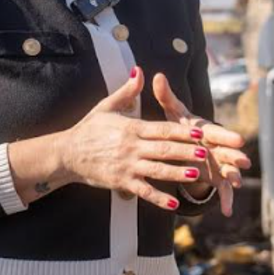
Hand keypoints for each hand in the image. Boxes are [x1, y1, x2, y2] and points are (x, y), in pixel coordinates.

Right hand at [57, 67, 210, 210]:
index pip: (162, 129)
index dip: (182, 131)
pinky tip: (173, 204)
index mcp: (131, 128)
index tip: (200, 132)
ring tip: (196, 174)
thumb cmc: (88, 129)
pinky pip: (143, 191)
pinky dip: (158, 199)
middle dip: (186, 151)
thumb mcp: (106, 106)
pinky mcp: (121, 182)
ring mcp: (126, 166)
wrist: (67, 153)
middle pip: (163, 150)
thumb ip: (127, 91)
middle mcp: (130, 147)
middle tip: (206, 153)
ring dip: (177, 173)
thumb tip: (140, 70)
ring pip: (157, 171)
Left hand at [151, 72, 250, 216]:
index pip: (216, 133)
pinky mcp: (217, 178)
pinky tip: (227, 211)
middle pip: (227, 152)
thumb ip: (165, 96)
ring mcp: (218, 163)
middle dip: (235, 156)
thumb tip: (156, 76)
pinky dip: (227, 200)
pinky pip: (223, 190)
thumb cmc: (182, 126)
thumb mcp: (174, 112)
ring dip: (233, 176)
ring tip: (236, 183)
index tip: (239, 139)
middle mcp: (216, 147)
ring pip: (228, 170)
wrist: (189, 144)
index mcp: (206, 130)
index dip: (226, 137)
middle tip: (243, 161)